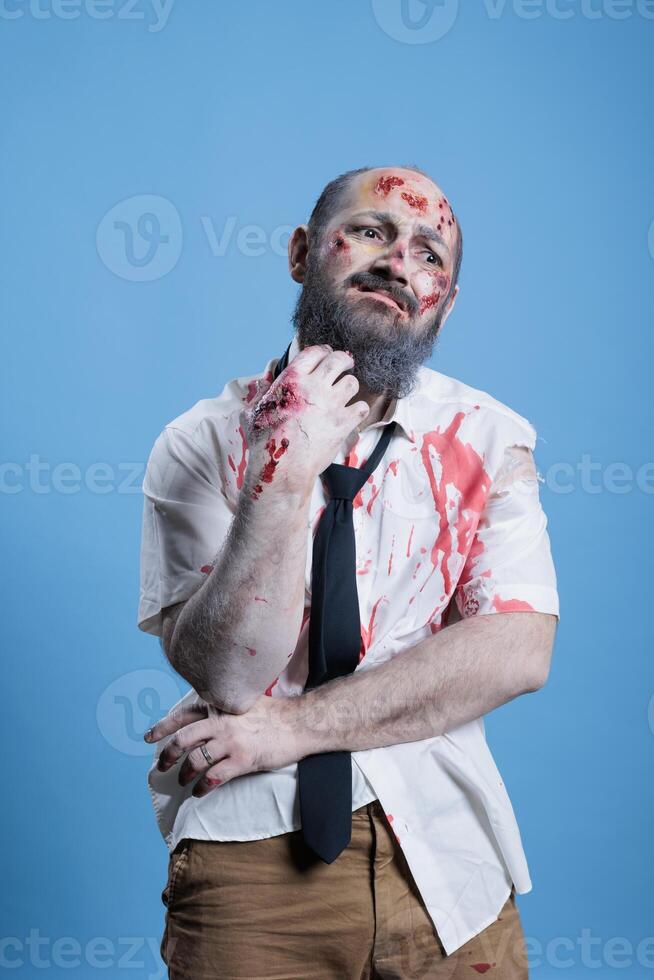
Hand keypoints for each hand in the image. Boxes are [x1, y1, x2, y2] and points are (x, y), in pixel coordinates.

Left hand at [144, 693, 304, 798]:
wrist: (299, 723)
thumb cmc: (275, 714)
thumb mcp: (245, 701)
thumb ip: (224, 708)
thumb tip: (206, 719)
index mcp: (220, 705)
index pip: (183, 715)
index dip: (163, 726)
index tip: (148, 737)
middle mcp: (221, 721)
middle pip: (182, 739)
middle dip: (167, 755)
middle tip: (161, 766)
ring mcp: (231, 740)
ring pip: (195, 760)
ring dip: (184, 774)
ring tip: (183, 781)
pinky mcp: (242, 759)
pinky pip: (213, 777)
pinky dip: (202, 787)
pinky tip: (200, 791)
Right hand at [243, 344, 369, 496]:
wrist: (281, 469)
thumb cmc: (264, 443)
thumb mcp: (253, 412)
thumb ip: (261, 394)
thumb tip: (263, 384)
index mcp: (291, 379)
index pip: (313, 352)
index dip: (322, 350)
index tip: (326, 353)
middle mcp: (314, 387)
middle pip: (338, 360)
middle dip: (343, 359)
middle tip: (346, 363)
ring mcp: (331, 404)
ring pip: (352, 382)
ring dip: (349, 385)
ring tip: (345, 391)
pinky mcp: (343, 423)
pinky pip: (361, 407)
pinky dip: (358, 409)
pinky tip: (351, 412)